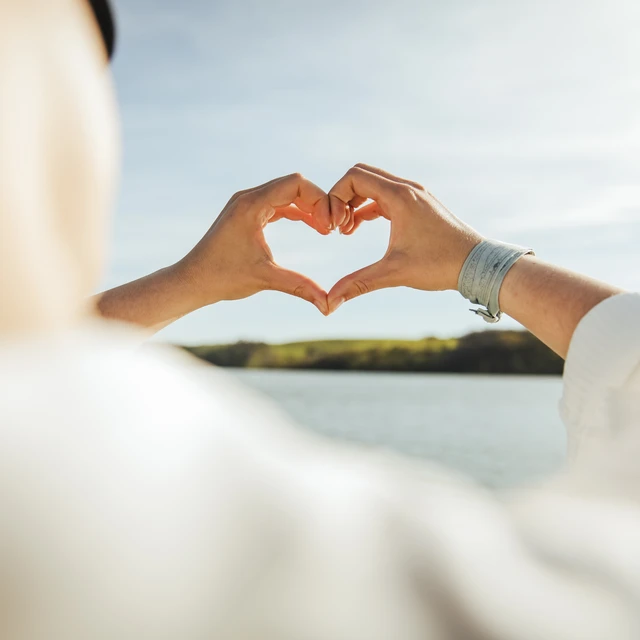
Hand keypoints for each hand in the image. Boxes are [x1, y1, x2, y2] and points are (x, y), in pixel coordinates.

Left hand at [176, 173, 331, 314]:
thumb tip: (328, 306)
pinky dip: (296, 212)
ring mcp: (246, 203)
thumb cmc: (223, 278)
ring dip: (308, 207)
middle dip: (317, 203)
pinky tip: (313, 227)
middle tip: (333, 227)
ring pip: (287, 193)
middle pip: (294, 184)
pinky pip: (278, 204)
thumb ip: (300, 286)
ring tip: (326, 229)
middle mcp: (248, 197)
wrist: (193, 281)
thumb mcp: (266, 279)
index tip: (329, 226)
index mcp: (251, 204)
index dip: (319, 200)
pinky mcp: (246, 213)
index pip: (295, 184)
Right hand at [326, 164, 482, 312]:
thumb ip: (358, 283)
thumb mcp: (394, 273)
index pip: (354, 177)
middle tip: (336, 226)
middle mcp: (407, 189)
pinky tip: (359, 227)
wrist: (477, 265)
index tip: (333, 225)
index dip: (335, 196)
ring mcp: (415, 195)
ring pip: (374, 185)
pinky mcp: (419, 205)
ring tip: (346, 231)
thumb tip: (331, 302)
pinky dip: (369, 207)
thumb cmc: (440, 265)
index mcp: (399, 196)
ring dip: (355, 203)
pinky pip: (385, 196)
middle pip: (361, 175)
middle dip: (342, 198)